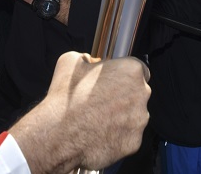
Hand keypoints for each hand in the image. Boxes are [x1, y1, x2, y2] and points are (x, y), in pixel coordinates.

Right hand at [10, 52, 150, 172]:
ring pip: (134, 116)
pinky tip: (98, 134)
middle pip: (138, 93)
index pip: (139, 70)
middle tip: (101, 102)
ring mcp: (139, 120)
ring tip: (97, 120)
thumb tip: (90, 62)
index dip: (124, 76)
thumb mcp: (70, 61)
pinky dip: (117, 136)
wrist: (59, 136)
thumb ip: (87, 57)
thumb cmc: (66, 98)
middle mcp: (141, 95)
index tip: (113, 81)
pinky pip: (128, 137)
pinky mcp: (134, 143)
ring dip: (121, 117)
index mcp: (131, 71)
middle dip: (123, 96)